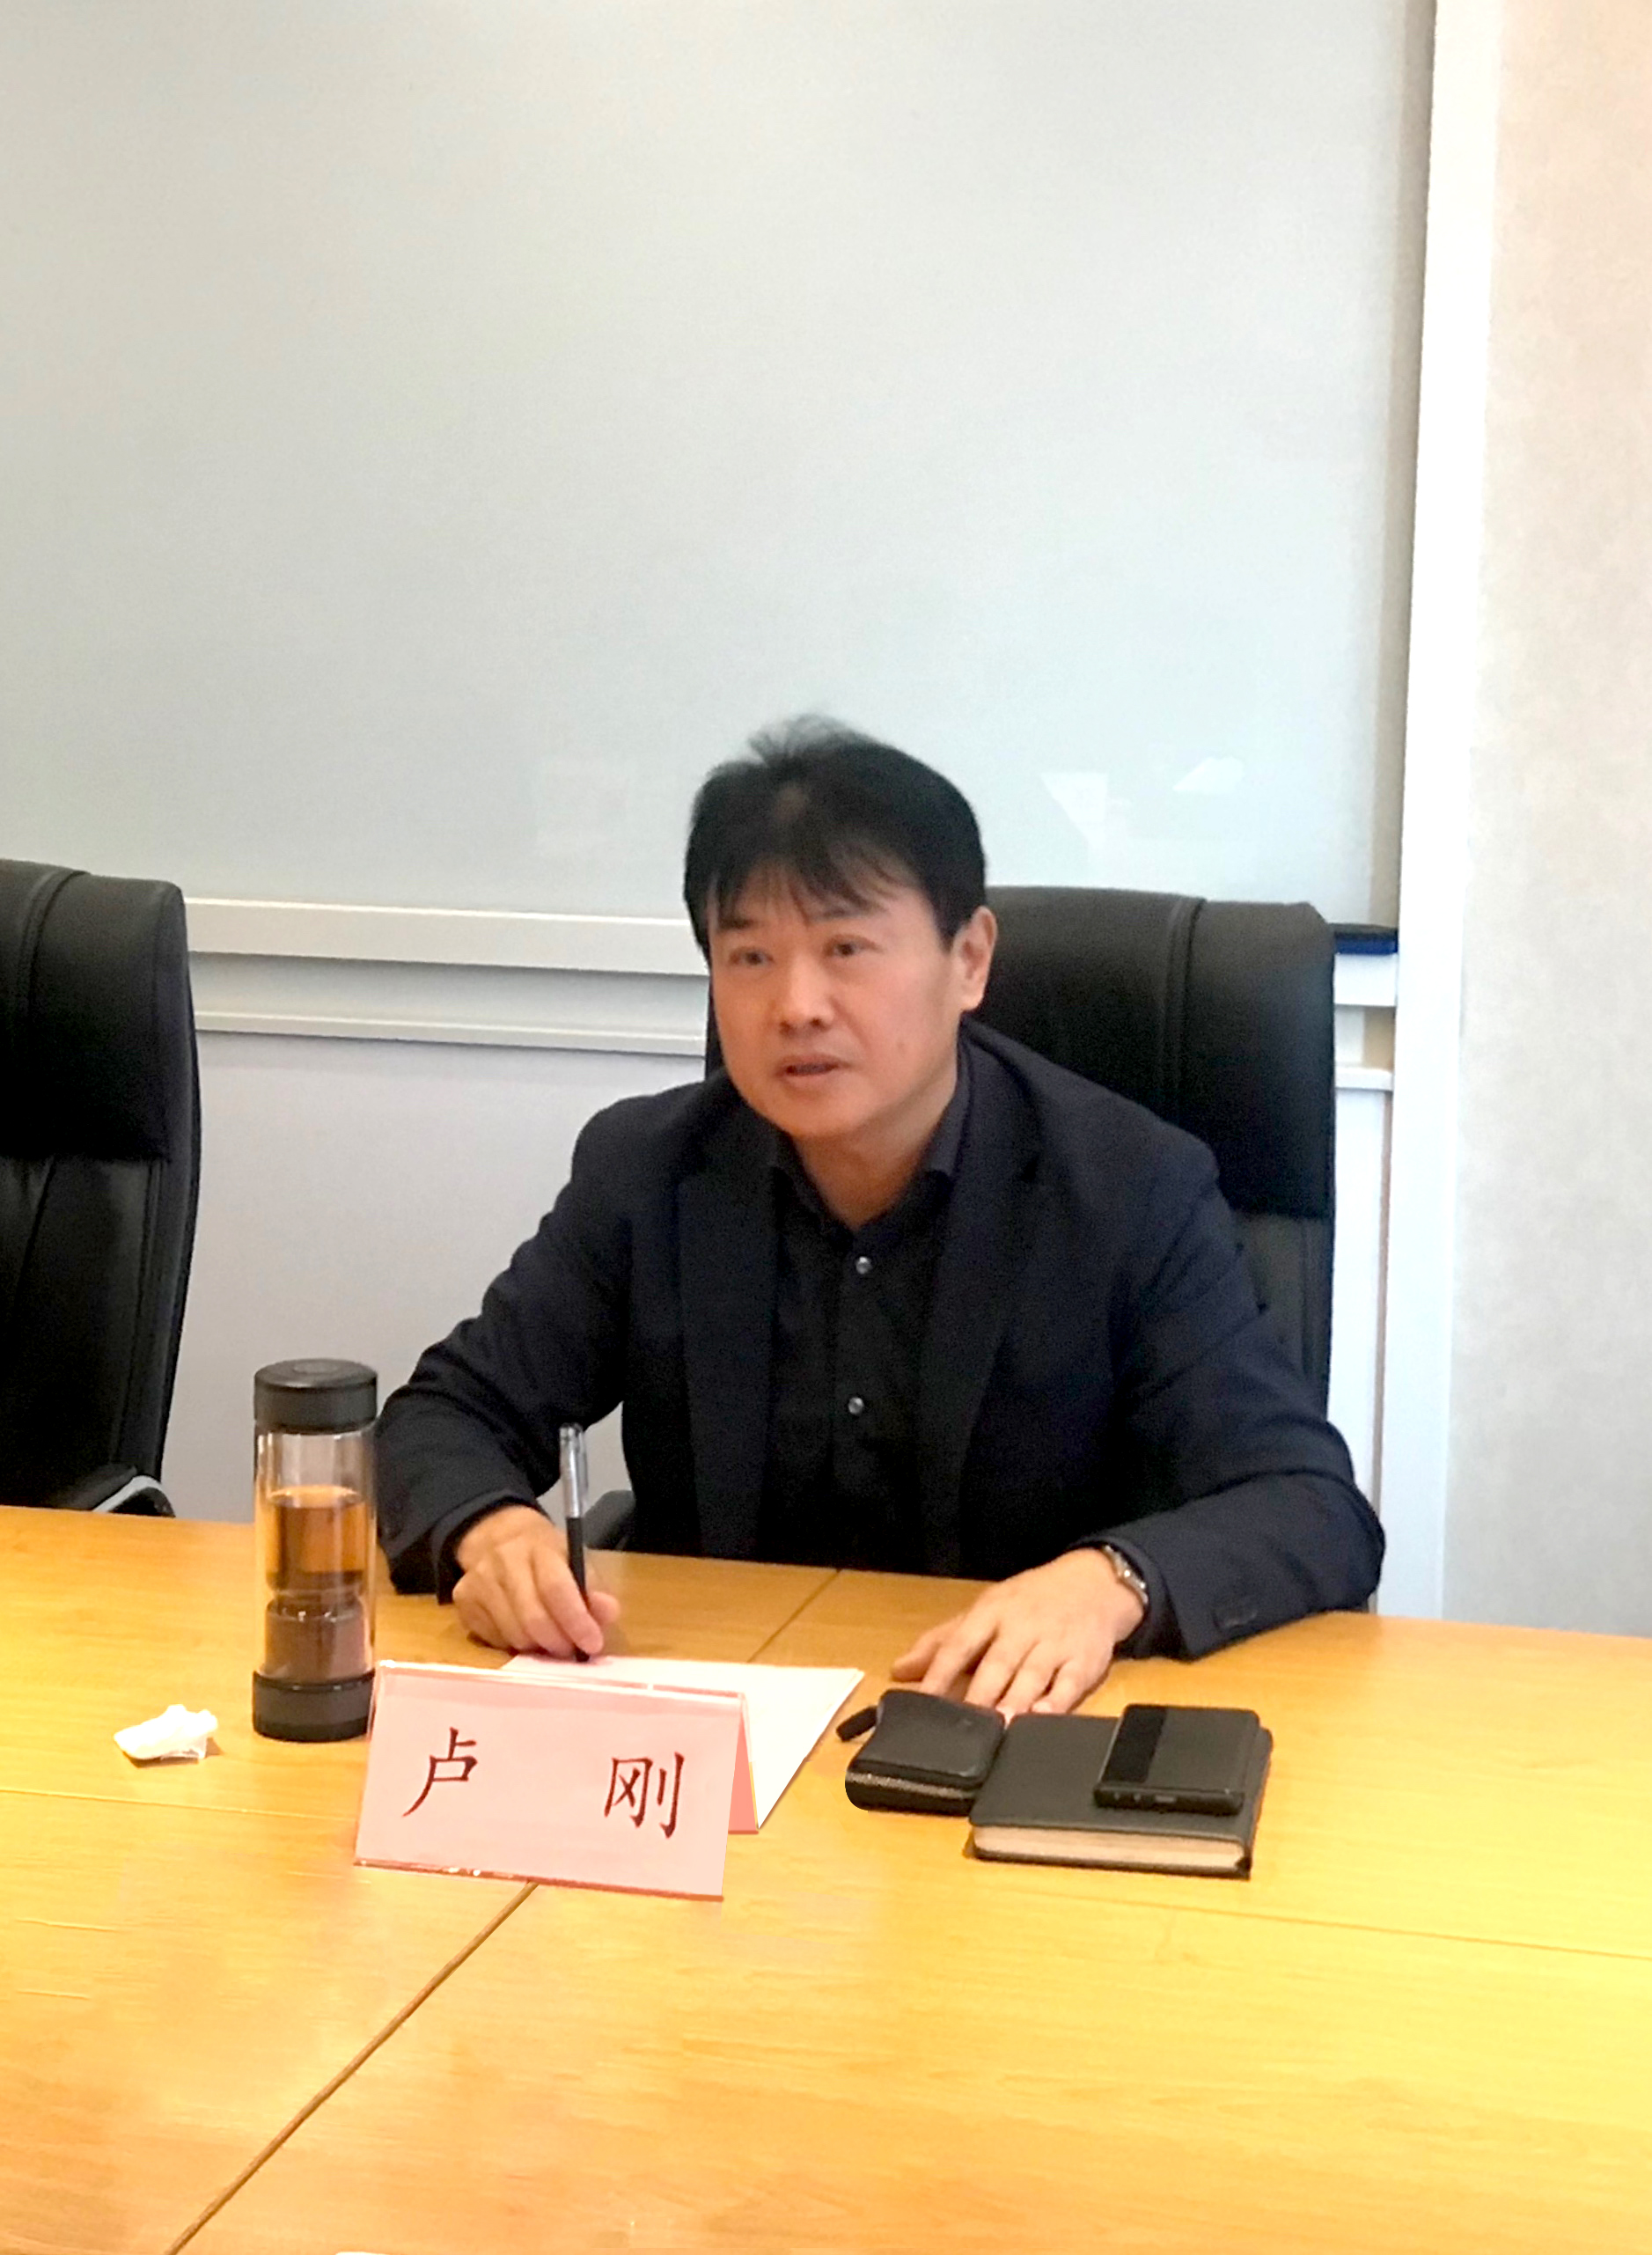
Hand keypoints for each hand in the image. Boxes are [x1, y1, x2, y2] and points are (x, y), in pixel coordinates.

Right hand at [451, 1505, 620, 1657]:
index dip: (576, 1621)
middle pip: (532, 1617)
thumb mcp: (574, 1557)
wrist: (496, 1535)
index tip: (592, 1644)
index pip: (556, 1588)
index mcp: (539, 1547)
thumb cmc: (544, 1553)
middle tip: (571, 1650)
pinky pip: (493, 1639)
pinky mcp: (463, 1601)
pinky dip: (514, 1645)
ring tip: (549, 1641)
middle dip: (558, 1642)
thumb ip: (593, 1587)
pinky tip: (524, 1632)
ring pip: (512, 1634)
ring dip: (537, 1647)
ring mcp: (478, 1582)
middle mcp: (504, 1561)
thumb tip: (606, 1615)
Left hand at [889, 1549, 1145, 1717]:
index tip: (922, 1700)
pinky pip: (1070, 1683)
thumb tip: (897, 1672)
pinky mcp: (1085, 1661)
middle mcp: (1022, 1628)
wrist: (1094, 1584)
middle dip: (980, 1693)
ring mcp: (1055, 1644)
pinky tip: (1043, 1718)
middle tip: (963, 1724)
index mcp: (992, 1613)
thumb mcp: (984, 1611)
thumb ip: (940, 1643)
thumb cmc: (1029, 1602)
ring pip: (1032, 1674)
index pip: (960, 1643)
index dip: (939, 1672)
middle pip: (997, 1661)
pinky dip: (1057, 1702)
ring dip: (1015, 1700)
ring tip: (999, 1727)